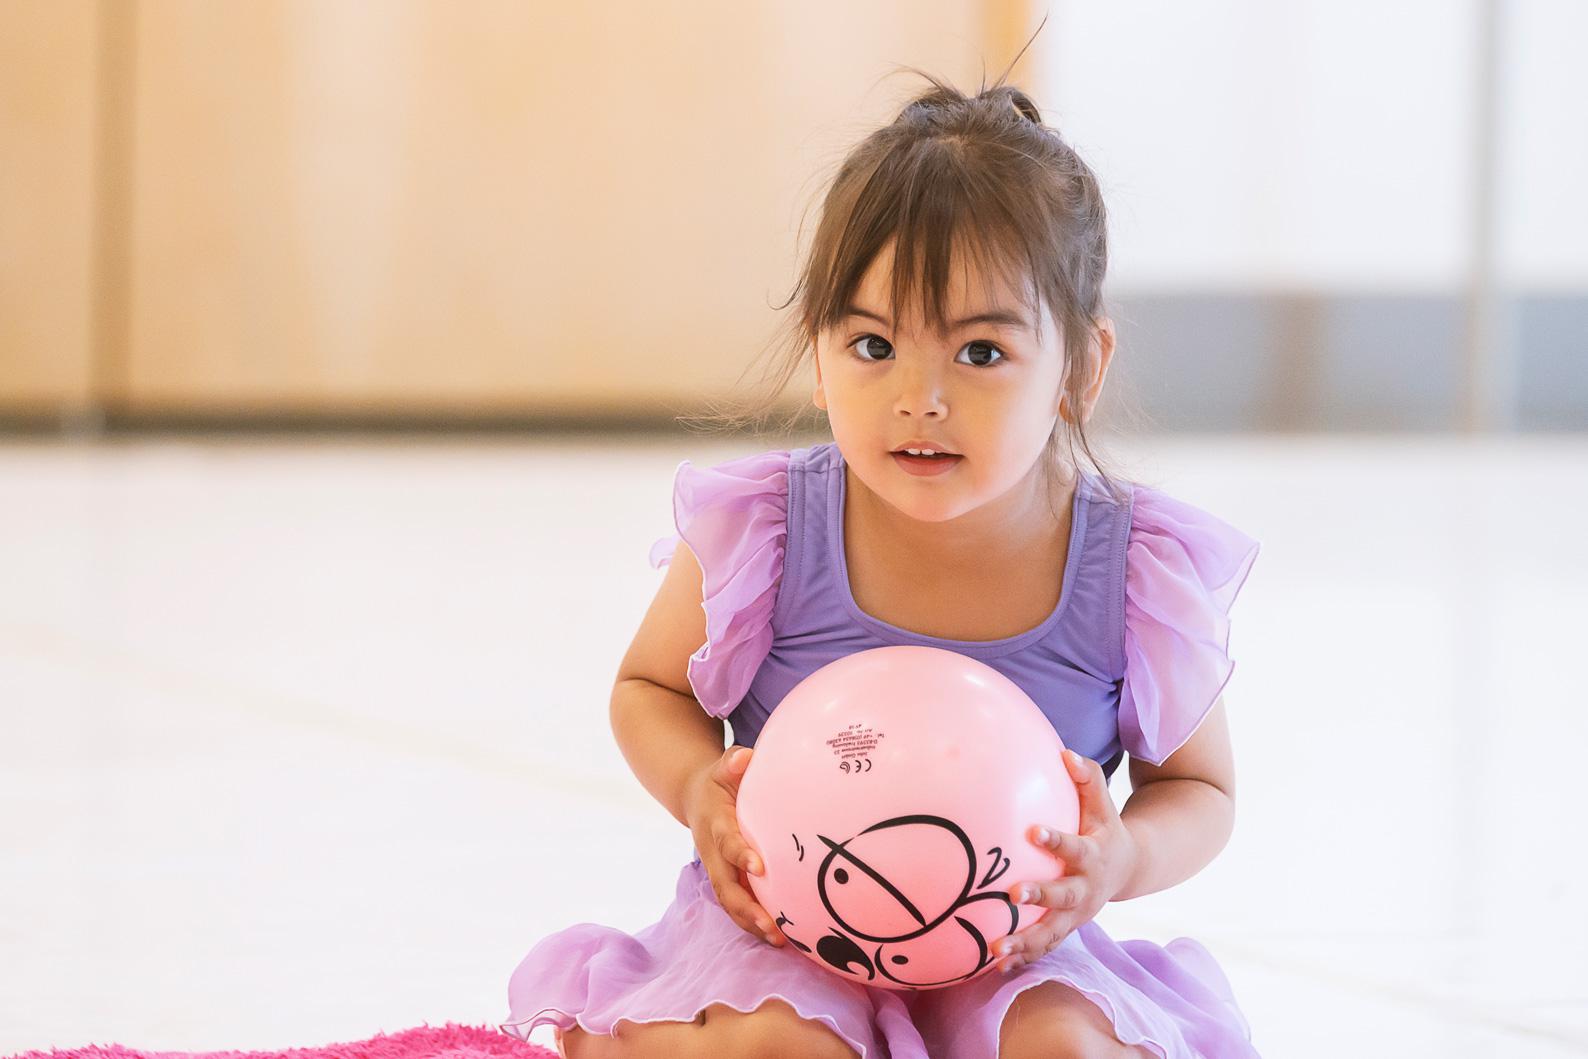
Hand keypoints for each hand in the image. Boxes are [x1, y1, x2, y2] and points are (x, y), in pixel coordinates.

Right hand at [683, 745, 785, 948]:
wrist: (695, 798)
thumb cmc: (720, 781)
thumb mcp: (723, 768)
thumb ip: (732, 763)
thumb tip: (746, 758)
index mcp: (715, 823)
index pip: (726, 841)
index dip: (740, 855)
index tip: (760, 868)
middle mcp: (713, 852)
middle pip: (725, 886)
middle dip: (746, 909)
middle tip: (772, 927)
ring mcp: (718, 870)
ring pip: (730, 902)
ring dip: (751, 923)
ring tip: (779, 940)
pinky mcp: (726, 880)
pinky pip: (737, 905)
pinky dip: (753, 923)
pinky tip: (781, 938)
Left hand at [994, 748, 1138, 972]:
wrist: (1129, 869)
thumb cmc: (1105, 828)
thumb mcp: (1103, 803)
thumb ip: (1087, 778)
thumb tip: (1066, 753)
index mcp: (1093, 855)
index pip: (1074, 846)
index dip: (1055, 840)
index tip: (1032, 831)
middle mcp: (1086, 889)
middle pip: (1063, 895)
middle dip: (1039, 896)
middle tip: (1011, 893)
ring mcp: (1077, 914)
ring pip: (1052, 932)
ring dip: (1025, 942)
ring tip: (996, 949)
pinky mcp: (1067, 929)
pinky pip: (1044, 947)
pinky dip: (1023, 958)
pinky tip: (995, 965)